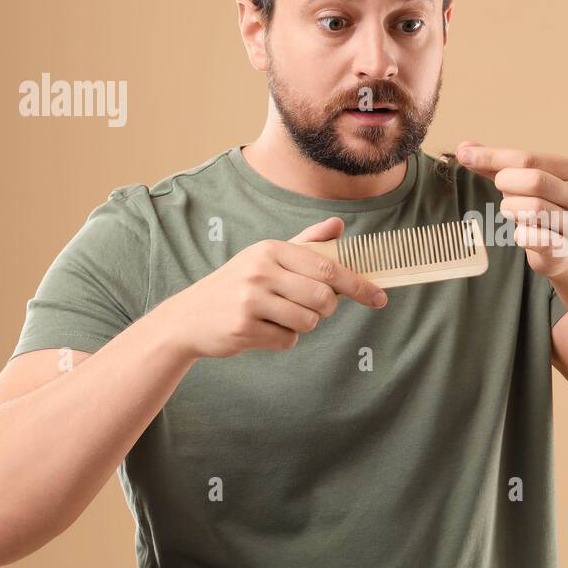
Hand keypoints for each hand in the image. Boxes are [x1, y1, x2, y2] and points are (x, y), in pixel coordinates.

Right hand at [155, 216, 387, 358]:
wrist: (188, 317)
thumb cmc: (237, 285)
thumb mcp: (267, 257)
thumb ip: (306, 243)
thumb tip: (339, 225)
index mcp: (271, 250)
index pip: (329, 267)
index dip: (359, 285)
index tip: (380, 298)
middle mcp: (261, 270)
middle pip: (323, 298)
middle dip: (326, 309)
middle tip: (312, 308)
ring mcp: (250, 300)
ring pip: (308, 322)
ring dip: (302, 326)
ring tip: (277, 317)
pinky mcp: (244, 328)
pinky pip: (287, 341)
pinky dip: (282, 340)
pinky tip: (262, 330)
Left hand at [454, 140, 567, 279]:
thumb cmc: (543, 208)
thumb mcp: (525, 182)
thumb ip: (497, 165)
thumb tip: (465, 148)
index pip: (528, 158)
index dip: (493, 157)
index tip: (465, 155)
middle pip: (534, 180)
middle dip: (507, 185)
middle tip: (505, 193)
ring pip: (533, 207)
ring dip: (512, 208)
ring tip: (514, 212)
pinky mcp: (563, 249)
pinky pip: (533, 238)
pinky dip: (520, 234)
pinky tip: (522, 233)